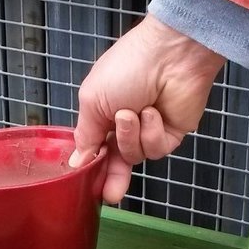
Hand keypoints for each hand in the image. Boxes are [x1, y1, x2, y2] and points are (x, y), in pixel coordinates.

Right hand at [70, 15, 225, 203]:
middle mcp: (126, 124)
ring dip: (131, 136)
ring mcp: (150, 129)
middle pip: (117, 162)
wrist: (171, 54)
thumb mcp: (93, 100)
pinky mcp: (171, 134)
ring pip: (135, 155)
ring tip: (134, 111)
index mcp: (103, 114)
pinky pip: (156, 149)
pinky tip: (153, 112)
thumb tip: (77, 161)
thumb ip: (85, 135)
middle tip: (110, 194)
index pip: (96, 149)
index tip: (86, 183)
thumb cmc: (129, 66)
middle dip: (113, 178)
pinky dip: (152, 132)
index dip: (92, 167)